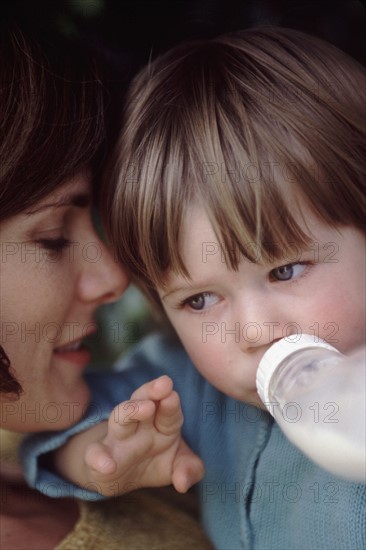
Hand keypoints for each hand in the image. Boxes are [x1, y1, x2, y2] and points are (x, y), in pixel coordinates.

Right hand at [84, 375, 203, 495]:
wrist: (118, 476)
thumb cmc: (153, 461)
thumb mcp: (176, 466)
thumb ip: (188, 469)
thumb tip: (184, 483)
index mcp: (161, 424)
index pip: (168, 411)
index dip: (171, 404)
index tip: (173, 394)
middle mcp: (139, 425)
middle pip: (143, 401)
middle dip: (152, 392)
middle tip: (164, 384)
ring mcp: (117, 438)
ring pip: (120, 418)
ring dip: (131, 411)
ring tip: (145, 408)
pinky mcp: (97, 456)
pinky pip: (94, 454)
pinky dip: (98, 458)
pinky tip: (107, 465)